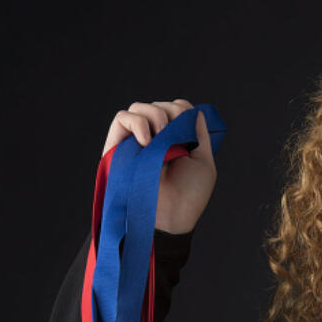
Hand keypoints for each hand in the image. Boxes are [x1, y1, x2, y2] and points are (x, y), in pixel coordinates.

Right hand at [101, 99, 216, 234]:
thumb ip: (200, 135)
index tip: (189, 131)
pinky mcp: (117, 146)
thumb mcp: (203, 163)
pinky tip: (147, 141)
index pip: (176, 108)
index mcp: (175, 141)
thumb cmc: (188, 196)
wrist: (169, 217)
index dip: (183, 111)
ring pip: (140, 107)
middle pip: (160, 104)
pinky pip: (122, 117)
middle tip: (176, 139)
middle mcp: (154, 138)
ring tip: (160, 140)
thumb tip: (195, 112)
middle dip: (172, 114)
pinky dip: (137, 122)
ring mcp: (135, 141)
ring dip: (155, 116)